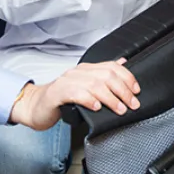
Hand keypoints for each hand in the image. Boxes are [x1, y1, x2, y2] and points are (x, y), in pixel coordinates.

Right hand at [9, 58, 140, 130]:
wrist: (36, 107)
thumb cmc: (62, 100)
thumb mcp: (85, 87)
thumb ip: (102, 76)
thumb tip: (123, 64)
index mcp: (86, 69)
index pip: (111, 66)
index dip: (127, 78)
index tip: (136, 91)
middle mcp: (77, 72)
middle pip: (106, 75)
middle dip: (123, 90)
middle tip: (131, 104)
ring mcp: (66, 81)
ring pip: (94, 84)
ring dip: (110, 97)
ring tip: (119, 109)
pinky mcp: (57, 93)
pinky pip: (76, 93)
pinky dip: (89, 99)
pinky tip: (96, 107)